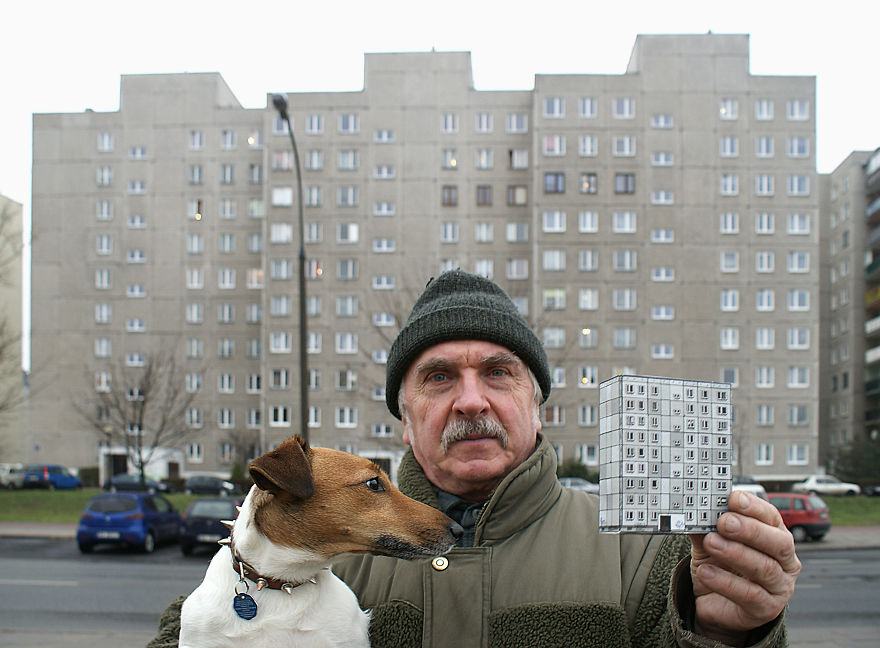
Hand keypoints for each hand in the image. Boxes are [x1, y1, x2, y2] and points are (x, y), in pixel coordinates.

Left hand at [689, 490, 800, 643]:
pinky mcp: (766, 608)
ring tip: (711, 543)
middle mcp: (784, 560)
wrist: (713, 601)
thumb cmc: (719, 565)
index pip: (771, 517)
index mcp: (774, 535)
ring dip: (735, 553)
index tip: (734, 499)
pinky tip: (706, 572)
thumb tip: (693, 511)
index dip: (754, 507)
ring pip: (765, 568)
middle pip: (778, 543)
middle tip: (725, 522)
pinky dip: (725, 581)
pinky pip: (750, 594)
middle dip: (751, 530)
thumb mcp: (709, 542)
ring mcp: (779, 586)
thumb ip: (705, 527)